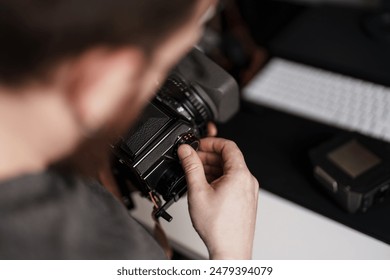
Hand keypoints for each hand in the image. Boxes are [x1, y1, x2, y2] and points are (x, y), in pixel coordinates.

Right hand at [178, 138, 258, 258]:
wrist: (230, 251)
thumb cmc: (219, 227)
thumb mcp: (198, 192)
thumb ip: (191, 167)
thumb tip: (186, 151)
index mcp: (240, 174)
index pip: (228, 146)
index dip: (210, 142)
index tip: (197, 145)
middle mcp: (248, 181)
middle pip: (228, 158)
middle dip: (208, 156)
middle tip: (191, 160)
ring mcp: (248, 191)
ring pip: (229, 171)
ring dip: (212, 168)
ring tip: (194, 175)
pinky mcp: (245, 200)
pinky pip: (232, 182)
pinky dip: (218, 179)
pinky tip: (204, 187)